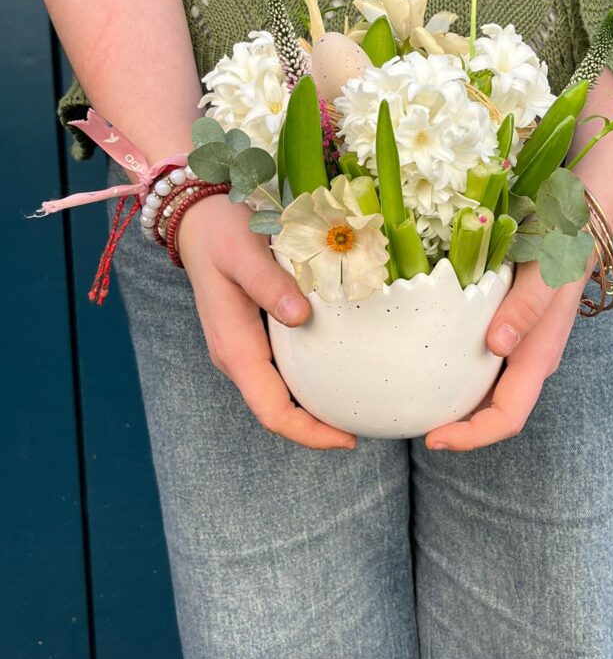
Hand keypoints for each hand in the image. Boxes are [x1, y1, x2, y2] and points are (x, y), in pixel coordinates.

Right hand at [177, 195, 356, 450]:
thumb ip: (269, 284)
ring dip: (316, 406)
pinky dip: (311, 380)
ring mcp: (246, 348)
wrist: (198, 218)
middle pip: (279, 411)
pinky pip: (284, 370)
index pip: (271, 411)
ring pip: (282, 393)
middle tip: (368, 425)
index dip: (308, 433)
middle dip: (320, 426)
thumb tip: (300, 317)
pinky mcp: (254, 335)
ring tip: (360, 404)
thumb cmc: (220, 232)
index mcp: (235, 347)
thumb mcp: (243, 251)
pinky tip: (340, 370)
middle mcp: (239, 356)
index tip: (348, 439)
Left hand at [424, 261, 587, 451]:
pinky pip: (479, 368)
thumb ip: (526, 307)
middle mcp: (528, 362)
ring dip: (454, 407)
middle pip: (492, 414)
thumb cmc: (560, 248)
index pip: (508, 417)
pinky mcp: (506, 334)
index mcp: (538, 357)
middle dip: (456, 429)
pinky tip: (427, 366)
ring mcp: (518, 350)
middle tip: (410, 424)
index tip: (434, 439)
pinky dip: (454, 377)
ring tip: (412, 403)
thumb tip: (497, 344)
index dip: (473, 436)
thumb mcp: (546, 273)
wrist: (573, 227)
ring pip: (485, 394)